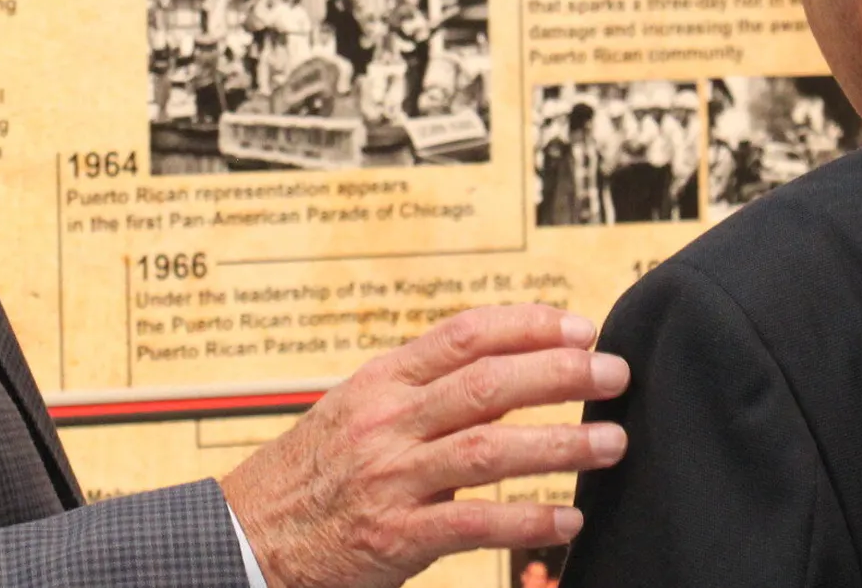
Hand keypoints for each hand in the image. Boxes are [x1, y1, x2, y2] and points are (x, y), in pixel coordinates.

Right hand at [219, 304, 628, 587]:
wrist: (247, 534)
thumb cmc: (311, 474)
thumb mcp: (356, 414)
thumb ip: (423, 396)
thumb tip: (509, 376)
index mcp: (378, 382)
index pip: (461, 335)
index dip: (527, 325)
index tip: (580, 326)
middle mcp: (384, 423)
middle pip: (485, 384)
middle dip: (560, 374)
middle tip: (614, 373)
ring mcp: (388, 479)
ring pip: (487, 451)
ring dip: (559, 444)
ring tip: (611, 441)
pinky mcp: (393, 536)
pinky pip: (472, 524)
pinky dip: (526, 520)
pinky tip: (567, 518)